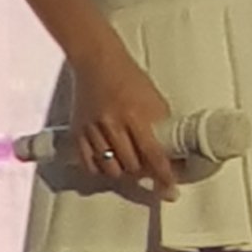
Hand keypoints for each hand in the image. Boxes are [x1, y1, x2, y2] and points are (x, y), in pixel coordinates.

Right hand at [67, 39, 177, 199]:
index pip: (153, 155)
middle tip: (153, 174)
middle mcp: (113, 124)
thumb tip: (173, 154)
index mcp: (136, 114)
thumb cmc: (129, 78)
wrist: (97, 61)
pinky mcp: (78, 132)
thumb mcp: (153, 99)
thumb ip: (160, 126)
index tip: (170, 190)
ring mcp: (93, 129)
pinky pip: (89, 164)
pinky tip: (110, 164)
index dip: (164, 176)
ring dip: (124, 174)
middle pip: (131, 167)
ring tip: (132, 167)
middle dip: (145, 175)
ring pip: (111, 169)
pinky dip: (102, 170)